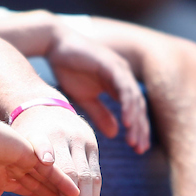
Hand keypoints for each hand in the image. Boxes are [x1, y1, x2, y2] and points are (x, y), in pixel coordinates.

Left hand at [11, 105, 99, 195]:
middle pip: (70, 168)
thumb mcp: (12, 144)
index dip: (43, 151)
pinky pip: (95, 174)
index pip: (41, 144)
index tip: (45, 162)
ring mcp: (79, 139)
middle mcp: (61, 134)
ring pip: (87, 174)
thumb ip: (3, 168)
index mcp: (36, 133)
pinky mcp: (91, 145)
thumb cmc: (22, 136)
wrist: (43, 107)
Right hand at [47, 27, 149, 153]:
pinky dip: (127, 104)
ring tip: (134, 139)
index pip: (134, 111)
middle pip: (138, 107)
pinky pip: (124, 87)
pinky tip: (127, 120)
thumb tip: (115, 133)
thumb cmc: (69, 69)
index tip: (138, 149)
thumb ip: (100, 114)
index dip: (138, 129)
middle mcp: (123, 77)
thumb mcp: (85, 97)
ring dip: (135, 120)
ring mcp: (119, 69)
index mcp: (119, 85)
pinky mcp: (111, 64)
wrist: (55, 46)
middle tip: (139, 149)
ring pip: (134, 98)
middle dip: (140, 129)